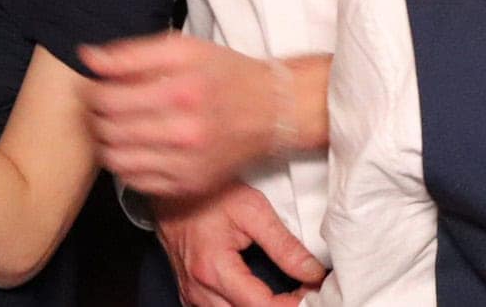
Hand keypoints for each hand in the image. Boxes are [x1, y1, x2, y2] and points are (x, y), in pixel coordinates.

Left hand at [80, 33, 284, 197]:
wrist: (270, 110)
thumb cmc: (224, 74)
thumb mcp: (184, 49)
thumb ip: (132, 53)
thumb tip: (88, 57)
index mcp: (182, 92)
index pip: (109, 100)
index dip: (92, 93)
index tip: (94, 87)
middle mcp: (184, 133)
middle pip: (110, 131)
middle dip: (95, 117)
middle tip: (97, 107)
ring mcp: (186, 165)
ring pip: (117, 160)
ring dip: (104, 142)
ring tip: (110, 127)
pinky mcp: (188, 185)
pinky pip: (136, 181)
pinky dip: (125, 164)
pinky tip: (132, 146)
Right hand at [156, 182, 326, 306]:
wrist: (171, 189)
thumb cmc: (208, 194)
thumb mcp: (252, 210)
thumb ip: (284, 245)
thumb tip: (312, 271)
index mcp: (214, 269)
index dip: (293, 304)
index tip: (313, 290)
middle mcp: (199, 290)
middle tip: (304, 292)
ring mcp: (191, 295)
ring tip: (287, 295)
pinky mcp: (190, 293)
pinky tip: (261, 298)